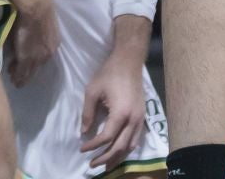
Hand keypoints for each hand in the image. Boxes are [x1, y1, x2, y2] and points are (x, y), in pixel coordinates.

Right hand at [5, 0, 58, 87]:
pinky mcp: (26, 59)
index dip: (35, 63)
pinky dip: (17, 76)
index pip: (44, 58)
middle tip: (20, 77)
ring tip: (14, 79)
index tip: (28, 64)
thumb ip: (40, 33)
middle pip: (37, 68)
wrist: (36, 6)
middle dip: (28, 73)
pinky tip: (13, 78)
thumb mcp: (44, 23)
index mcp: (53, 44)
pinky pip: (21, 72)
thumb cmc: (39, 7)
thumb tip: (32, 36)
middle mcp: (48, 54)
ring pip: (29, 73)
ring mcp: (37, 58)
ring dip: (21, 76)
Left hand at [80, 51, 147, 172]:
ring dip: (117, 157)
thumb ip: (88, 113)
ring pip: (130, 146)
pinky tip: (119, 152)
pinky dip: (126, 149)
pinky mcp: (142, 116)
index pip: (106, 137)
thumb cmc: (109, 73)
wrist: (129, 60)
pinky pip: (136, 139)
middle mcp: (133, 120)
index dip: (93, 146)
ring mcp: (140, 118)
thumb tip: (83, 132)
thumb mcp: (93, 91)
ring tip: (105, 165)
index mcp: (120, 113)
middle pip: (119, 147)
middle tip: (92, 165)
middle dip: (105, 158)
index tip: (82, 148)